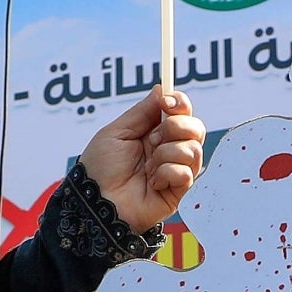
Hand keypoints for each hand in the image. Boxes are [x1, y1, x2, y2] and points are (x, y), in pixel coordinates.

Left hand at [79, 89, 204, 232]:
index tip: (167, 102)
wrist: (95, 201)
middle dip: (176, 127)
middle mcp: (169, 150)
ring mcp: (175, 171)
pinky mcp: (179, 192)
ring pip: (193, 149)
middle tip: (152, 139)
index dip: (180, 103)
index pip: (181, 113)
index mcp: (154, 134)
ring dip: (166, 154)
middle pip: (196, 128)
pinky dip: (166, 173)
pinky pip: (186, 173)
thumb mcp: (116, 132)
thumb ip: (142, 112)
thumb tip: (162, 89)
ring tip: (147, 167)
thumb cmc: (99, 169)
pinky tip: (151, 182)